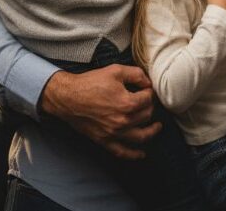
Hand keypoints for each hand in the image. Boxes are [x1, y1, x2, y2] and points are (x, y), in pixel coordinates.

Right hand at [39, 64, 160, 159]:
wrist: (68, 97)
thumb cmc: (90, 83)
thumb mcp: (115, 71)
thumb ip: (136, 74)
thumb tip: (148, 83)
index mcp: (127, 103)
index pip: (148, 99)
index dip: (149, 92)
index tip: (146, 89)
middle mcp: (123, 121)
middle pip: (146, 115)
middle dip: (150, 107)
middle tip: (147, 102)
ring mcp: (114, 133)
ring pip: (141, 136)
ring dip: (151, 131)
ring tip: (157, 127)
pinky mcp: (104, 140)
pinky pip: (122, 152)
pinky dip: (133, 155)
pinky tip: (141, 154)